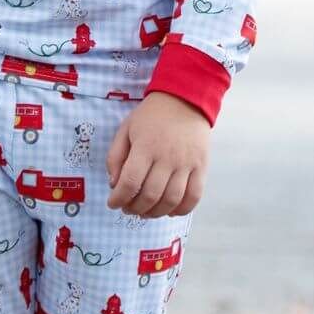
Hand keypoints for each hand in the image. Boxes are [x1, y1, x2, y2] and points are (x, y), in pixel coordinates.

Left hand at [106, 91, 209, 217]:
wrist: (185, 100)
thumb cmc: (151, 116)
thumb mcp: (126, 129)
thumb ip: (116, 156)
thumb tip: (114, 184)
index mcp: (145, 146)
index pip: (130, 182)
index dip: (119, 198)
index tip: (113, 203)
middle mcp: (167, 157)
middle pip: (150, 195)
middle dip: (135, 208)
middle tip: (128, 208)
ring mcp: (186, 164)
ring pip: (171, 200)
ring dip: (155, 213)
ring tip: (145, 211)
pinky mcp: (201, 167)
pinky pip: (193, 197)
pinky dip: (181, 210)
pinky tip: (169, 210)